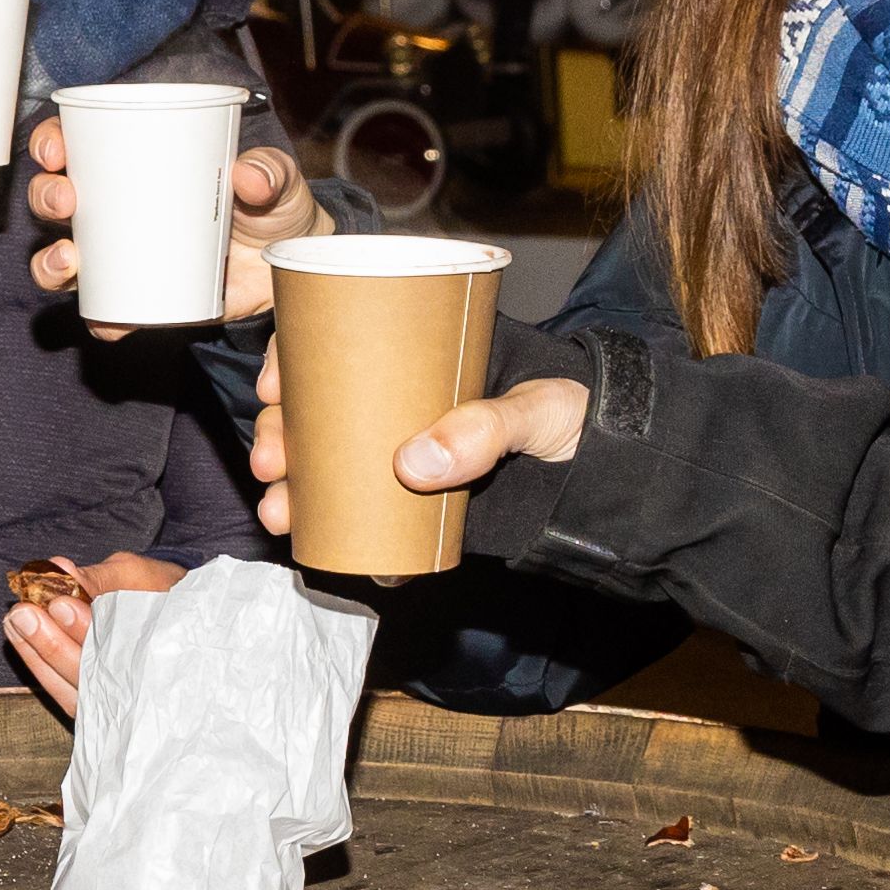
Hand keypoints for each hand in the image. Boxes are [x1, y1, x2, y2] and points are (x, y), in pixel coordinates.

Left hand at [0, 550, 180, 716]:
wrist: (174, 616)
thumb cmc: (156, 590)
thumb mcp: (135, 574)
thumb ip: (98, 578)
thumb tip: (59, 570)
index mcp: (155, 651)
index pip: (117, 648)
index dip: (85, 628)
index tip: (59, 604)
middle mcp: (137, 683)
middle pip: (90, 671)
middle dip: (52, 642)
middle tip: (25, 613)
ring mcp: (113, 698)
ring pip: (70, 684)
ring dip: (37, 652)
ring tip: (15, 620)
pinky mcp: (91, 702)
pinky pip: (60, 691)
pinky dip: (36, 663)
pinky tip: (17, 637)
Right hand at [22, 125, 310, 315]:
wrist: (289, 263)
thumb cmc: (273, 206)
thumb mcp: (276, 179)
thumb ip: (268, 172)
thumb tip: (249, 177)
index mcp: (132, 165)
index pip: (73, 146)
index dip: (49, 144)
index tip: (55, 150)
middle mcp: (113, 211)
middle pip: (54, 201)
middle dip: (45, 198)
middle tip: (66, 199)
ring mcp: (121, 258)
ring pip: (62, 261)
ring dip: (50, 263)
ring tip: (70, 260)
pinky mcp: (140, 301)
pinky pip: (105, 314)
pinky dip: (102, 320)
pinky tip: (109, 322)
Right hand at [245, 368, 586, 537]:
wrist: (620, 478)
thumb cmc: (584, 415)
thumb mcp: (541, 407)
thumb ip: (489, 428)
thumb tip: (413, 463)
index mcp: (426, 354)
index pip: (341, 340)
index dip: (292, 358)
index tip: (271, 384)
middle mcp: (405, 402)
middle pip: (319, 411)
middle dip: (279, 436)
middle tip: (269, 462)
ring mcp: (411, 455)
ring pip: (334, 468)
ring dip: (295, 491)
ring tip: (281, 513)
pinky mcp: (425, 505)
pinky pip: (373, 520)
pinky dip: (347, 539)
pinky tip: (325, 550)